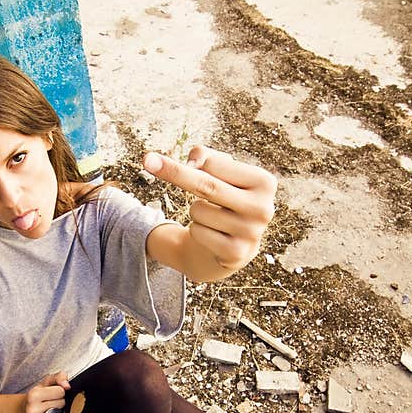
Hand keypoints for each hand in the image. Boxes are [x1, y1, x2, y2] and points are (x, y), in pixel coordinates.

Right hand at [24, 371, 70, 412]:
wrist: (24, 409)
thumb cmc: (39, 395)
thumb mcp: (48, 381)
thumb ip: (60, 377)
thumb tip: (67, 385)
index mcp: (34, 394)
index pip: (61, 391)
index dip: (59, 392)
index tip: (52, 394)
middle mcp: (31, 409)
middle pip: (61, 404)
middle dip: (59, 402)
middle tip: (50, 402)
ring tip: (49, 410)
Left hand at [143, 146, 276, 271]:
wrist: (235, 243)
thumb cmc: (226, 200)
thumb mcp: (221, 174)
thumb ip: (207, 157)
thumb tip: (192, 161)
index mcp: (265, 183)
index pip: (214, 164)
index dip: (188, 163)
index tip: (158, 158)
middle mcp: (262, 208)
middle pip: (206, 185)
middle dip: (174, 172)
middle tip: (146, 160)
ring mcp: (251, 234)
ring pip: (197, 211)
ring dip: (196, 212)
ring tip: (213, 218)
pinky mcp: (235, 254)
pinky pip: (197, 232)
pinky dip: (197, 231)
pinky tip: (213, 234)